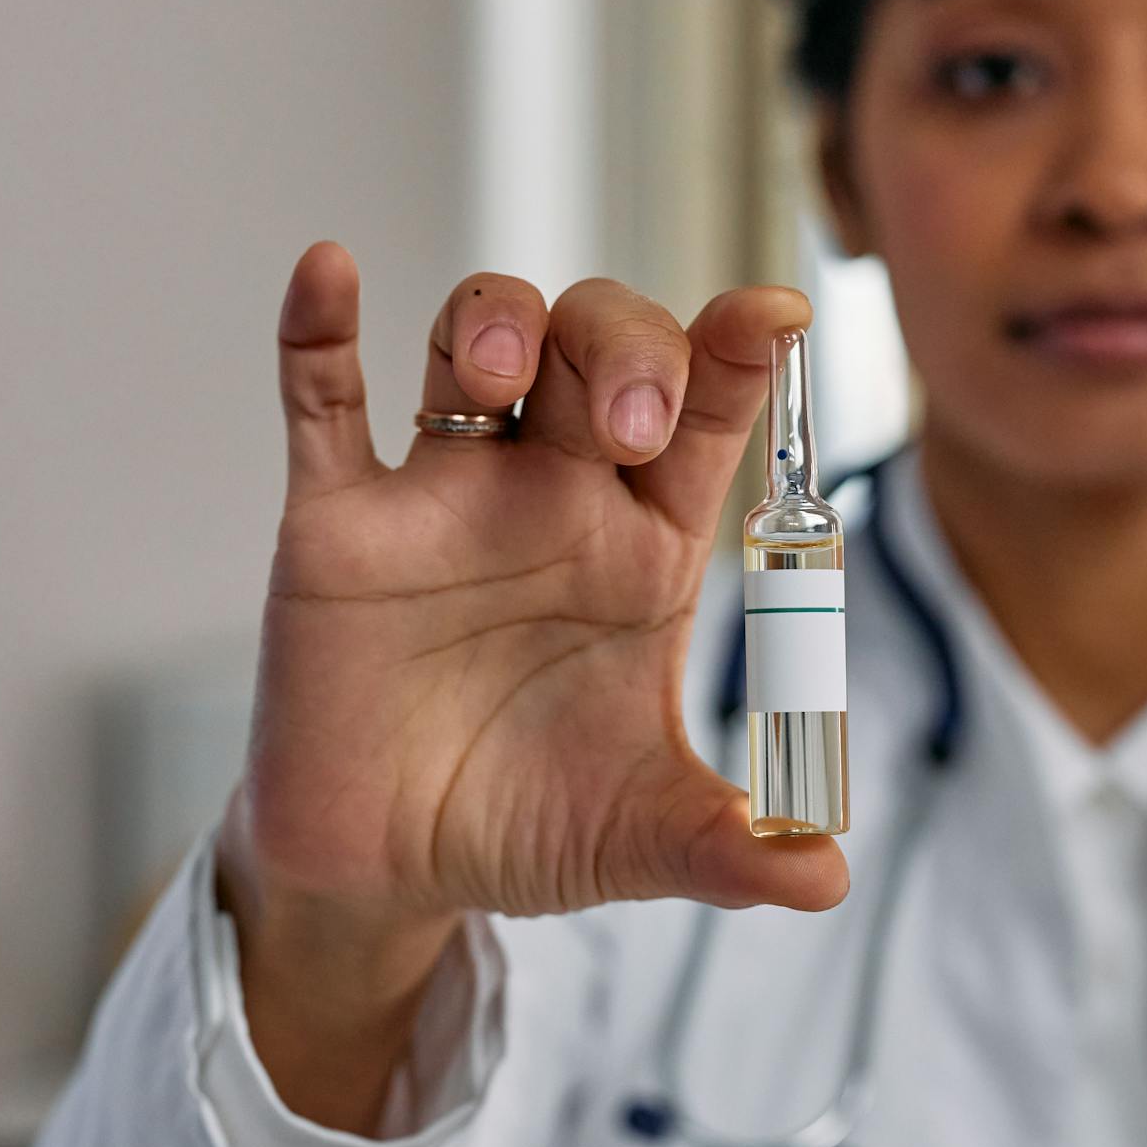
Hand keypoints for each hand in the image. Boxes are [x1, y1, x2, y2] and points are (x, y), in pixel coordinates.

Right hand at [213, 243, 846, 1129]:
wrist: (388, 871)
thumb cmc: (527, 823)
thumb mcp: (641, 837)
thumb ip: (731, 845)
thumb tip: (827, 874)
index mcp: (646, 547)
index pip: (707, 416)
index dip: (738, 354)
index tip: (774, 314)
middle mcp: (553, 496)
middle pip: (600, 346)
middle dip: (625, 350)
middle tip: (627, 425)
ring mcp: (443, 497)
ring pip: (476, 339)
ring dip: (493, 323)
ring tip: (496, 381)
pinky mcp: (339, 525)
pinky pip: (322, 404)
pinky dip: (318, 334)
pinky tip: (330, 271)